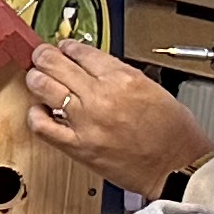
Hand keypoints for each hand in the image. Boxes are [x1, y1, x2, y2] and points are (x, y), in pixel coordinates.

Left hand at [21, 39, 213, 191]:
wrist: (177, 166)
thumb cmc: (173, 132)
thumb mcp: (152, 88)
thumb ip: (120, 75)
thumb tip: (95, 68)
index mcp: (123, 78)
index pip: (82, 51)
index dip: (68, 47)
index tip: (63, 48)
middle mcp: (101, 96)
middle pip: (57, 64)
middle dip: (44, 56)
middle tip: (41, 56)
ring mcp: (86, 121)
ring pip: (44, 88)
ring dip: (36, 78)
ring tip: (36, 78)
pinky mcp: (78, 146)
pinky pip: (42, 126)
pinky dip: (35, 115)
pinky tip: (39, 111)